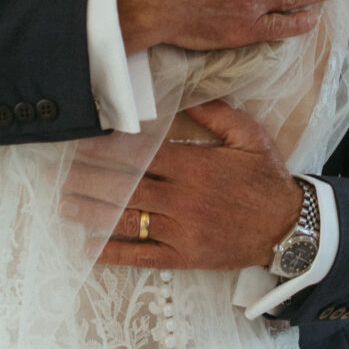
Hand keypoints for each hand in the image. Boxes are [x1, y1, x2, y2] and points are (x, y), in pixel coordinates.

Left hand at [61, 99, 304, 271]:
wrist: (290, 227)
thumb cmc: (268, 179)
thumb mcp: (249, 136)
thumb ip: (217, 113)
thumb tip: (186, 92)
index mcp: (194, 166)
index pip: (140, 155)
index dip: (107, 149)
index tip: (81, 142)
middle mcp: (182, 199)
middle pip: (125, 187)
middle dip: (88, 179)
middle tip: (58, 173)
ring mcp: (181, 230)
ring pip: (127, 220)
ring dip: (92, 213)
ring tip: (65, 205)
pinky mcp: (184, 256)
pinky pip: (142, 256)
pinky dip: (113, 253)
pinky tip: (89, 248)